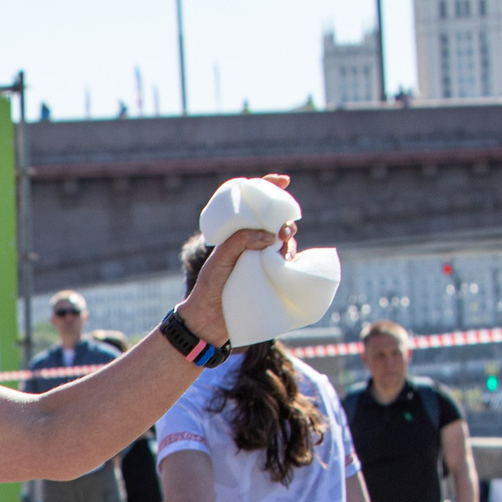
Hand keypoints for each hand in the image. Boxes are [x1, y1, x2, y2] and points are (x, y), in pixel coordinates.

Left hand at [172, 173, 291, 348]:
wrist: (209, 321)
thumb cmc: (210, 287)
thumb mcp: (220, 259)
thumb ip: (240, 242)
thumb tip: (270, 235)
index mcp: (239, 234)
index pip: (254, 206)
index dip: (269, 189)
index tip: (283, 181)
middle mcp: (253, 244)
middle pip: (276, 222)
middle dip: (285, 219)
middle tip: (284, 230)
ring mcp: (263, 261)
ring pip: (285, 243)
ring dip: (289, 242)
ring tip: (282, 252)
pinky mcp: (271, 279)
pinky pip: (288, 266)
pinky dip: (292, 262)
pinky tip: (290, 264)